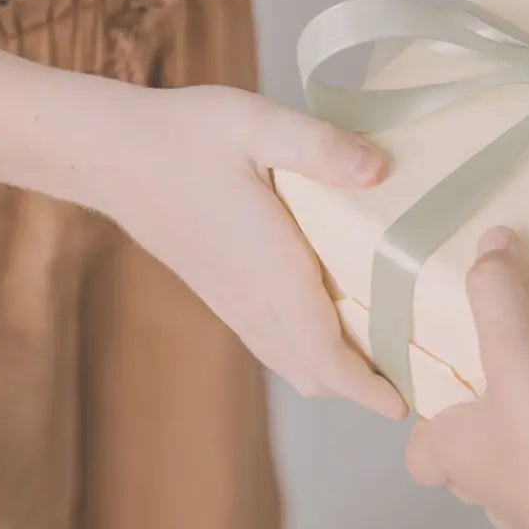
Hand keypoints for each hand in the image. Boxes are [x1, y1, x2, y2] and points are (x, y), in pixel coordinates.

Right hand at [91, 82, 406, 416]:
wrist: (110, 152)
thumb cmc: (184, 134)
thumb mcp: (256, 123)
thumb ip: (319, 147)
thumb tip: (379, 170)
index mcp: (267, 267)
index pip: (320, 349)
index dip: (362, 384)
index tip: (400, 405)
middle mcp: (250, 295)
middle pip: (311, 368)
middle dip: (362, 387)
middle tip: (418, 382)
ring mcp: (231, 298)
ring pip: (289, 359)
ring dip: (335, 372)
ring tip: (388, 363)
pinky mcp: (220, 289)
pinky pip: (271, 339)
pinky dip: (309, 352)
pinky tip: (335, 328)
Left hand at [405, 228, 528, 528]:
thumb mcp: (518, 354)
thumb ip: (499, 296)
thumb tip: (491, 240)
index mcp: (450, 453)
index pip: (417, 448)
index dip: (426, 417)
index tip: (450, 378)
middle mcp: (481, 485)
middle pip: (464, 453)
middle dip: (480, 416)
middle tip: (506, 369)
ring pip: (513, 462)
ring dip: (525, 431)